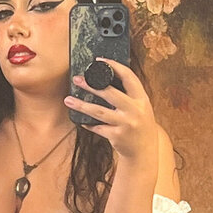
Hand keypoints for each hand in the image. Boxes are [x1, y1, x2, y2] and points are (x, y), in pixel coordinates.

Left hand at [64, 57, 157, 178]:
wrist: (144, 150)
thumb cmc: (140, 125)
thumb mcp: (141, 107)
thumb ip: (129, 94)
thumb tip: (106, 78)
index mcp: (142, 99)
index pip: (128, 77)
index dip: (114, 66)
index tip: (99, 61)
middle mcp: (135, 110)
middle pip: (110, 93)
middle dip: (91, 84)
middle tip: (77, 79)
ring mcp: (125, 124)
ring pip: (99, 112)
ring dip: (81, 105)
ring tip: (68, 100)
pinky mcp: (116, 136)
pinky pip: (98, 128)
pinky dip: (88, 124)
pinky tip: (81, 121)